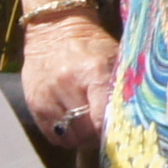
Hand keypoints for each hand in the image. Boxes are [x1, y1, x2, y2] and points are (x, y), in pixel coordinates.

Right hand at [17, 13, 117, 144]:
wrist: (55, 28)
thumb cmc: (92, 47)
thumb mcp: (114, 58)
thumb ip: (122, 88)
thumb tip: (133, 119)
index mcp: (94, 72)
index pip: (103, 118)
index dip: (113, 131)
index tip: (120, 133)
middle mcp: (68, 84)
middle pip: (86, 131)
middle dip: (98, 137)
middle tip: (106, 132)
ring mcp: (48, 94)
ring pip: (69, 136)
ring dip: (81, 139)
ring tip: (89, 129)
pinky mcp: (34, 102)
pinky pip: (52, 135)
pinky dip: (65, 136)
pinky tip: (73, 126)